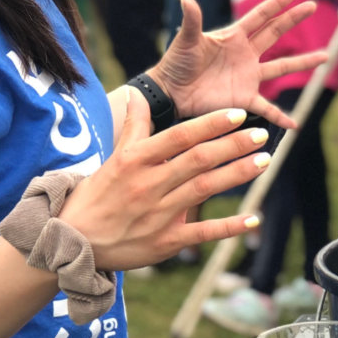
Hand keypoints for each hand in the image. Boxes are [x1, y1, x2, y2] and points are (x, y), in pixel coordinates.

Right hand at [60, 93, 271, 269]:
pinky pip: (203, 233)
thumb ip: (133, 128)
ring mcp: (159, 214)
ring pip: (204, 189)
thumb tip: (137, 96)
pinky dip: (229, 227)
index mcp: (136, 161)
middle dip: (232, 145)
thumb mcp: (113, 158)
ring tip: (263, 161)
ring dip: (236, 174)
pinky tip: (253, 217)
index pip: (179, 136)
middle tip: (260, 134)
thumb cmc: (96, 196)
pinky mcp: (166, 242)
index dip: (210, 124)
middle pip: (198, 160)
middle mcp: (149, 185)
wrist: (74, 241)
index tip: (237, 113)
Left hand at [151, 0, 326, 127]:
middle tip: (313, 6)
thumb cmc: (176, 63)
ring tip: (325, 56)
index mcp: (233, 36)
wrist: (171, 92)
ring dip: (303, 63)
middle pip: (275, 33)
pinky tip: (294, 123)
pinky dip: (280, 116)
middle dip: (293, 19)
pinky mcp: (244, 99)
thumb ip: (191, 21)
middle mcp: (245, 54)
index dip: (278, 3)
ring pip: (281, 68)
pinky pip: (267, 108)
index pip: (261, 16)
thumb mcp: (185, 40)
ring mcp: (248, 76)